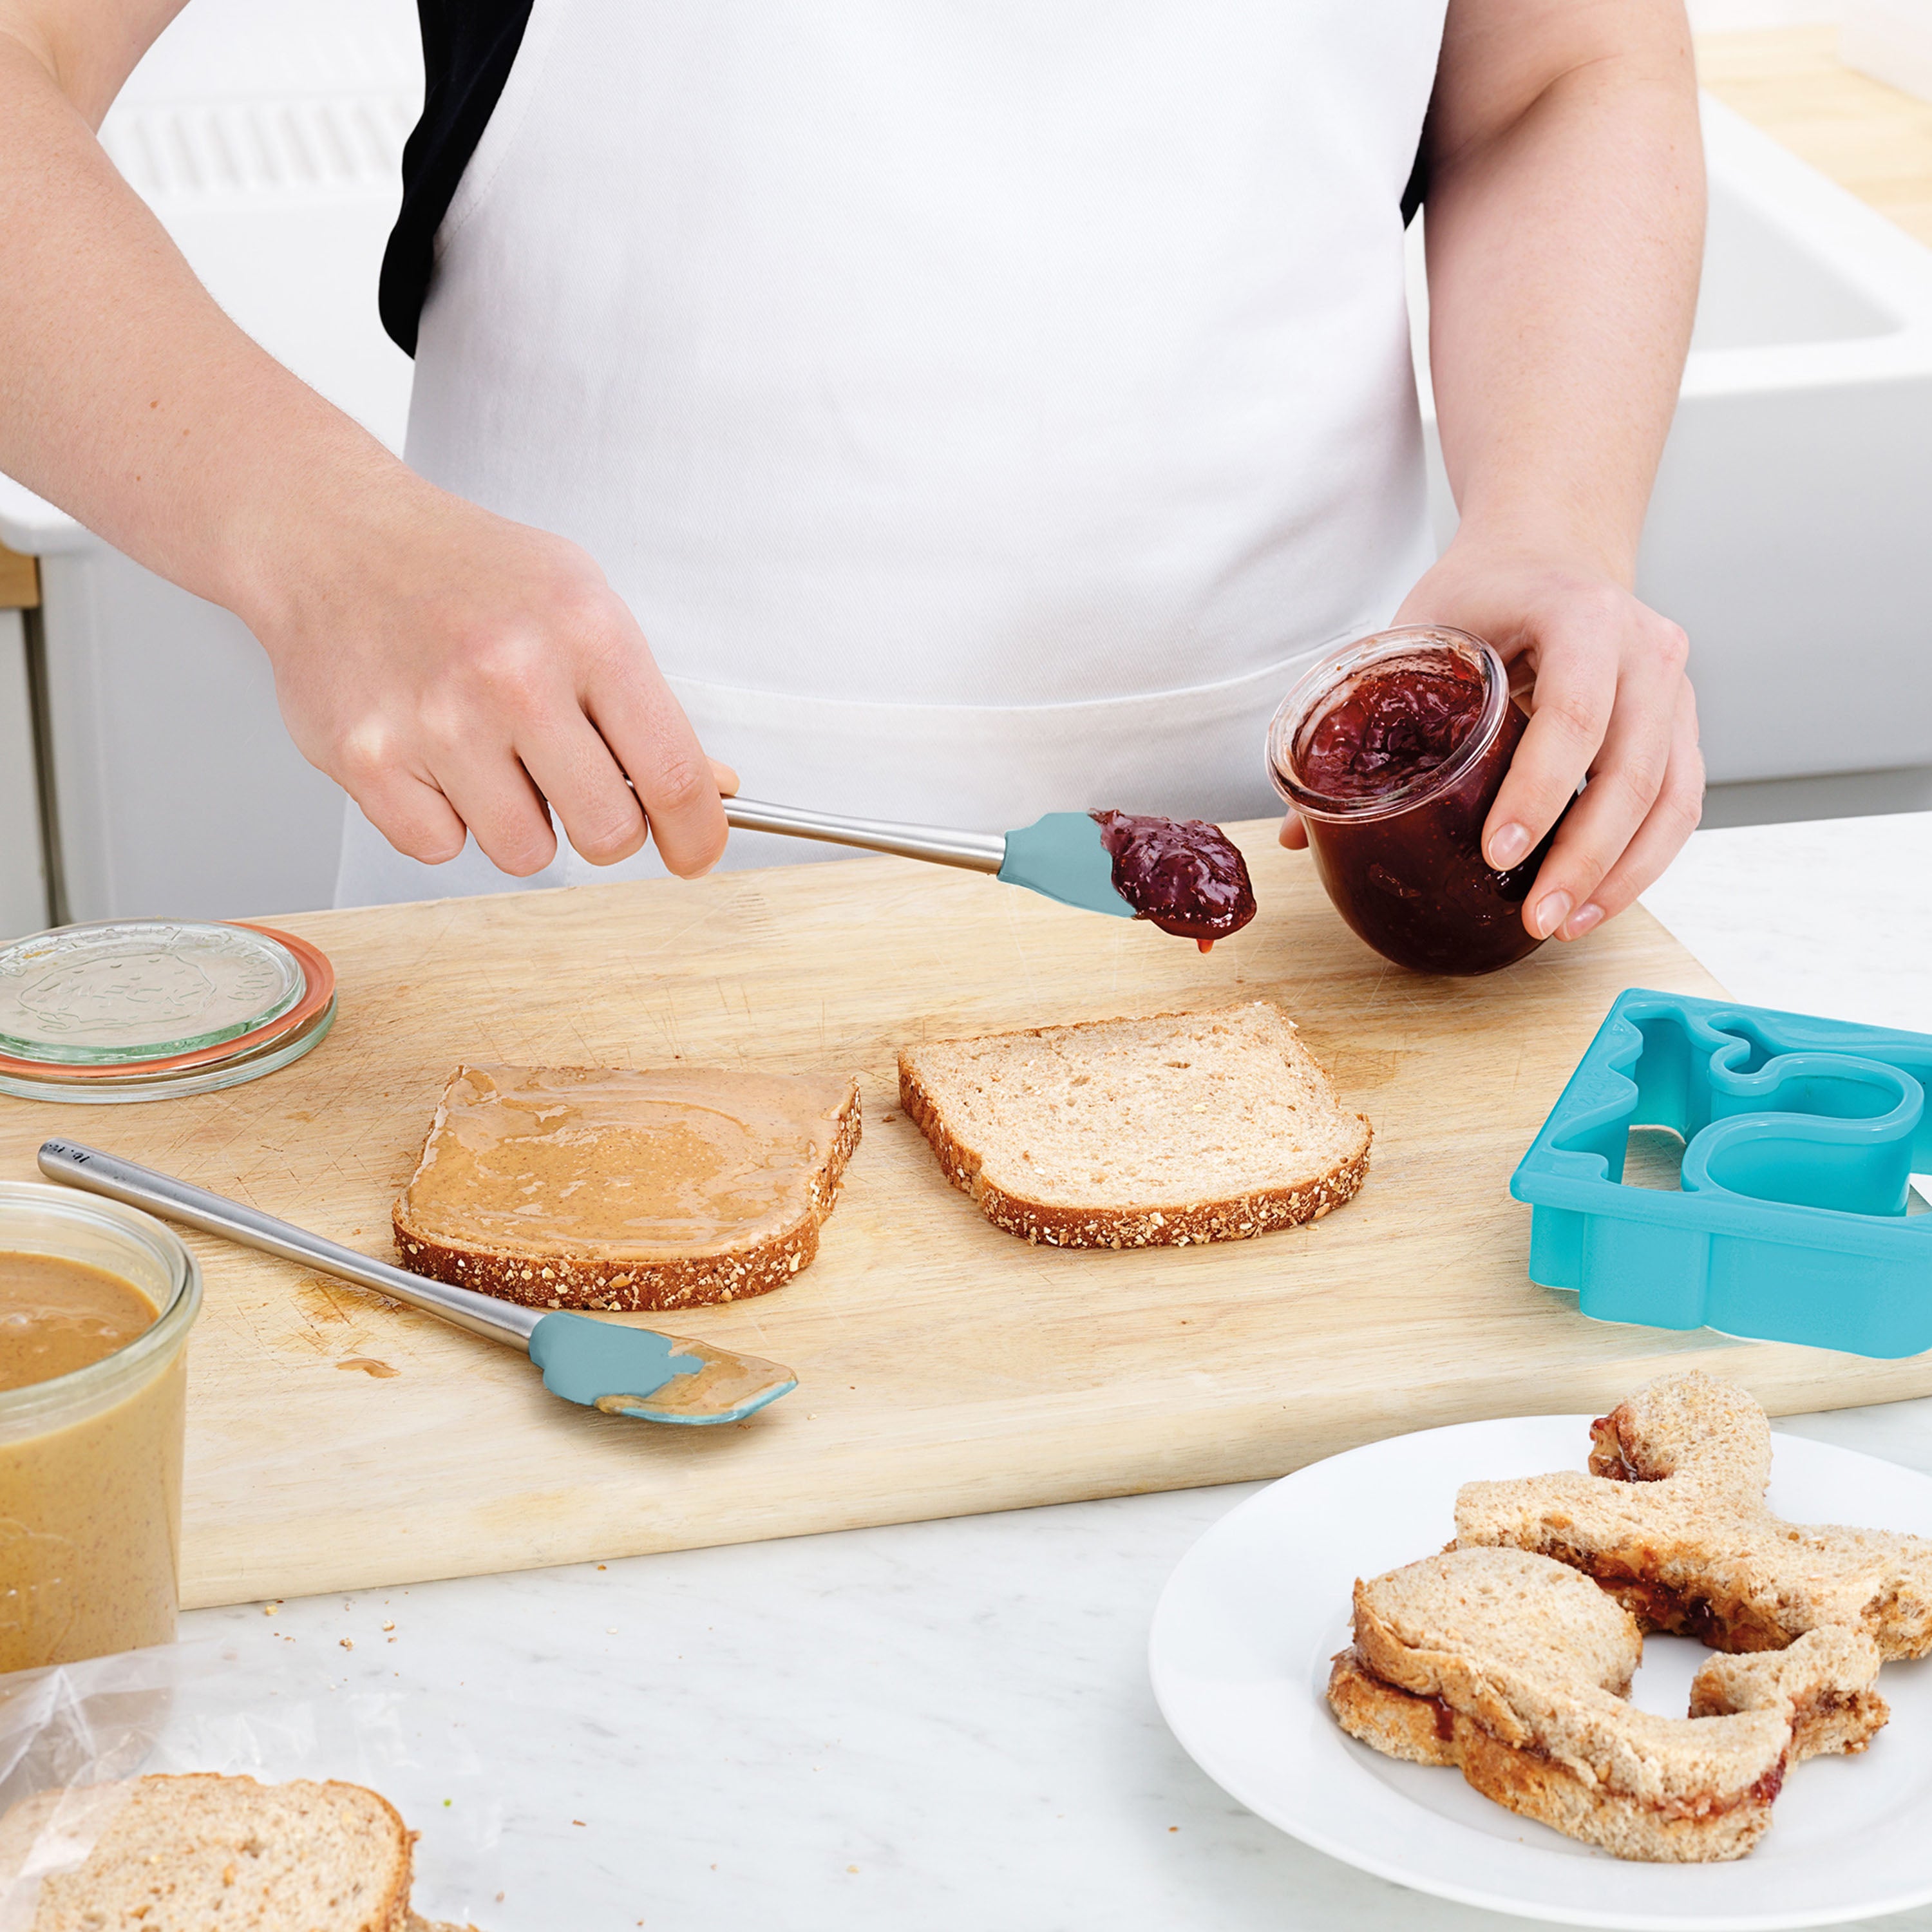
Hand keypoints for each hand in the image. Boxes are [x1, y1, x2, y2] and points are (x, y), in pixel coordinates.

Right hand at [246, 479, 734, 878]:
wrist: (333, 538)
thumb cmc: (466, 573)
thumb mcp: (582, 604)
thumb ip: (645, 704)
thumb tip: (711, 789)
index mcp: (587, 632)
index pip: (674, 774)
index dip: (697, 834)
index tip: (694, 852)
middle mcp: (514, 676)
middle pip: (608, 833)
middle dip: (603, 826)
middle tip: (573, 783)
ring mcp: (437, 722)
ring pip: (525, 854)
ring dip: (518, 820)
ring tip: (488, 750)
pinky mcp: (368, 760)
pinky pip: (441, 848)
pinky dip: (442, 817)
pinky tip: (430, 753)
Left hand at [1280, 540, 1702, 940]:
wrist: (1551, 548)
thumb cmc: (1481, 591)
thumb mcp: (1418, 628)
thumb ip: (1362, 718)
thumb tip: (1297, 833)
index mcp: (1582, 614)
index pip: (1573, 712)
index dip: (1538, 790)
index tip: (1497, 851)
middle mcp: (1647, 649)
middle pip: (1633, 769)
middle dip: (1584, 856)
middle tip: (1535, 917)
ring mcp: (1676, 688)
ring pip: (1670, 797)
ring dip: (1621, 874)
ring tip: (1562, 926)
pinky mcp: (1683, 725)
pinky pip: (1679, 804)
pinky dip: (1642, 861)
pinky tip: (1594, 902)